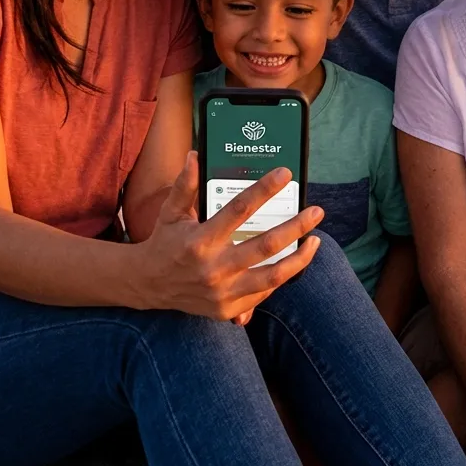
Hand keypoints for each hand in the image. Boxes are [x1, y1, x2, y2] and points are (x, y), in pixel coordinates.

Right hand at [133, 152, 323, 319]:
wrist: (149, 285)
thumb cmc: (165, 242)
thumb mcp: (171, 212)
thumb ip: (185, 185)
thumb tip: (195, 156)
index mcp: (201, 240)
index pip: (240, 209)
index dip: (264, 189)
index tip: (284, 174)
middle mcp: (214, 268)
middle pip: (266, 245)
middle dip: (297, 226)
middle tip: (317, 211)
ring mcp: (223, 292)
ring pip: (273, 276)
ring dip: (299, 258)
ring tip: (315, 241)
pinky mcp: (228, 309)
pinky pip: (263, 293)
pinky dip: (281, 277)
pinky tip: (293, 261)